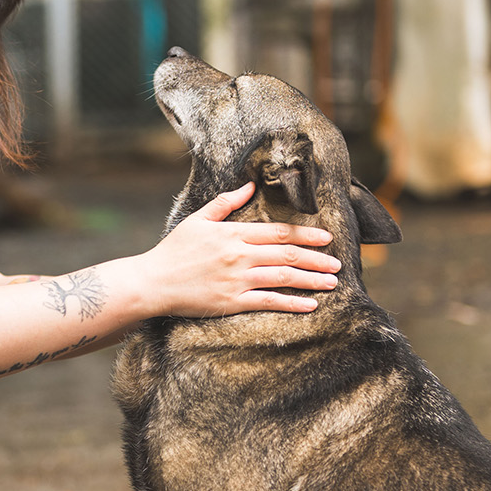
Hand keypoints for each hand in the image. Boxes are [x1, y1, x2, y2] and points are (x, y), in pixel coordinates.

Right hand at [147, 181, 340, 316]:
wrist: (153, 282)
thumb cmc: (173, 250)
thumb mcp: (198, 220)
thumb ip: (226, 203)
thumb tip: (249, 185)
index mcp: (233, 234)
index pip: (278, 232)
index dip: (305, 235)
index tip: (326, 238)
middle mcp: (239, 256)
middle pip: (287, 255)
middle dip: (316, 259)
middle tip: (338, 263)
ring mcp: (237, 280)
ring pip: (283, 277)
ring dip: (311, 280)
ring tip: (331, 282)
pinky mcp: (232, 302)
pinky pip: (269, 302)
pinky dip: (292, 303)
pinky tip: (310, 304)